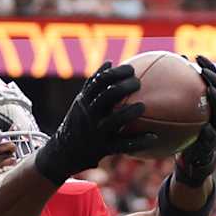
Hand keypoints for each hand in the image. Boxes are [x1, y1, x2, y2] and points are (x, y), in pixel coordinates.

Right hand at [34, 62, 156, 183]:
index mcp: (84, 101)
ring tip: (142, 106)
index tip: (131, 70)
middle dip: (125, 87)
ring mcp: (95, 132)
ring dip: (130, 113)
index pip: (100, 81)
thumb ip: (93, 84)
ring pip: (114, 120)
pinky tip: (154, 137)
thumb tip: (109, 62)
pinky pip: (123, 146)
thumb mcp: (80, 102)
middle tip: (139, 83)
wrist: (62, 153)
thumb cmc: (77, 123)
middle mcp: (89, 115)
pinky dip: (139, 142)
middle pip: (108, 96)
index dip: (117, 73)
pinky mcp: (102, 149)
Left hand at [174, 56, 215, 187]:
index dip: (207, 67)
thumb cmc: (179, 139)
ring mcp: (215, 128)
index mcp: (205, 106)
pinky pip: (212, 137)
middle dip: (214, 79)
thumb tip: (146, 84)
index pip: (209, 81)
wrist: (191, 163)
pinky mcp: (211, 145)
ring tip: (209, 91)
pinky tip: (205, 128)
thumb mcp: (171, 121)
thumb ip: (166, 105)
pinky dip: (209, 132)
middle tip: (204, 71)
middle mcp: (213, 114)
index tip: (197, 56)